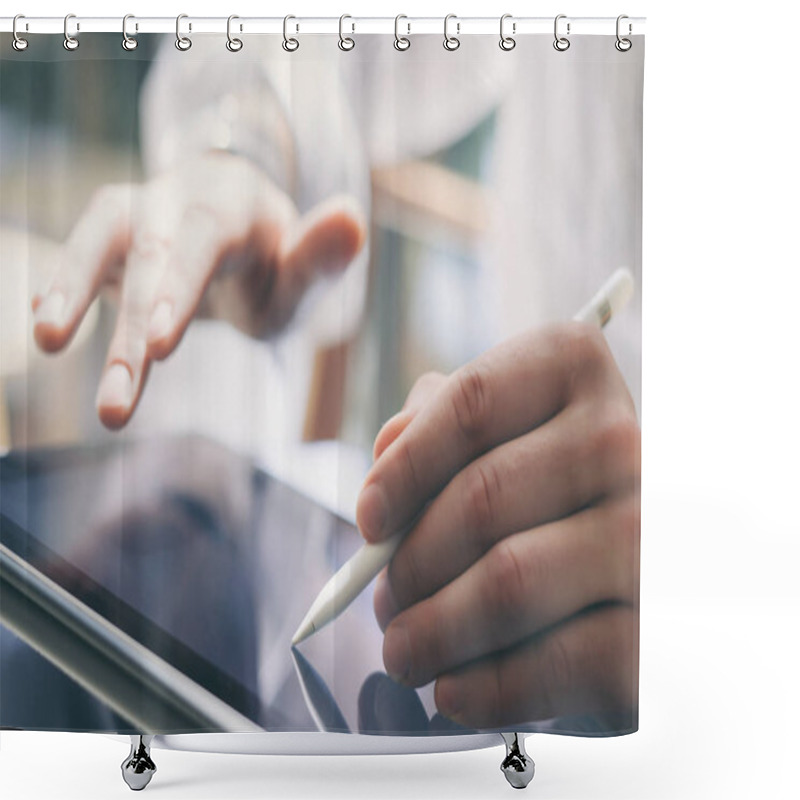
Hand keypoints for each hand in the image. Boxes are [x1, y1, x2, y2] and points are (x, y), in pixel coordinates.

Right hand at [31, 150, 365, 428]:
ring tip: (47, 341)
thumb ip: (320, 257)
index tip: (160, 347)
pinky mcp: (113, 236)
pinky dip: (62, 285)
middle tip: (114, 409)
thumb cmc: (275, 260)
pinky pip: (84, 256)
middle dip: (128, 335)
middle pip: (148, 260)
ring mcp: (139, 213)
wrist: (239, 222)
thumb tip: (352, 218)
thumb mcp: (304, 267)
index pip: (200, 244)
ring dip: (71, 293)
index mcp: (231, 209)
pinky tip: (45, 321)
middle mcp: (176, 201)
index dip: (178, 291)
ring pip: (99, 245)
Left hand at [357, 322, 639, 729]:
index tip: (368, 521)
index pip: (468, 405)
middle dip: (408, 563)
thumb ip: (435, 418)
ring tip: (404, 646)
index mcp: (571, 366)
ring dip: (432, 630)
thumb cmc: (543, 479)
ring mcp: (651, 531)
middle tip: (384, 598)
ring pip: (508, 582)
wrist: (639, 545)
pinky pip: (556, 662)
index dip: (403, 469)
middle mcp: (623, 437)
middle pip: (480, 500)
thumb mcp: (496, 421)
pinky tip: (453, 687)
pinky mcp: (658, 624)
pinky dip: (487, 686)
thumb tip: (388, 454)